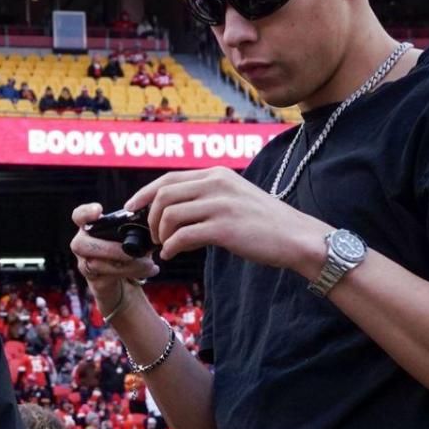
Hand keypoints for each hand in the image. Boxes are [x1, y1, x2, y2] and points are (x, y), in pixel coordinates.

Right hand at [70, 202, 157, 308]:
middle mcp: (83, 245)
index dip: (85, 213)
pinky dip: (130, 273)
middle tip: (133, 253)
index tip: (99, 211)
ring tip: (149, 264)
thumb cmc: (130, 254)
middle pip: (80, 244)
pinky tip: (149, 271)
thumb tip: (150, 222)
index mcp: (92, 229)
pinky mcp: (95, 282)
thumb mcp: (134, 238)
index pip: (79, 216)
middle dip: (110, 248)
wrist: (128, 284)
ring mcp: (85, 265)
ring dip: (126, 265)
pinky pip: (106, 278)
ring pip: (96, 264)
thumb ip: (137, 227)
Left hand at [123, 167, 333, 269]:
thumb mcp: (235, 197)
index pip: (169, 178)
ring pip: (170, 215)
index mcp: (217, 174)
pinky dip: (171, 248)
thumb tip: (172, 210)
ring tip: (165, 246)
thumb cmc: (265, 223)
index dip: (144, 194)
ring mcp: (221, 205)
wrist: (296, 237)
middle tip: (153, 236)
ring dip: (160, 234)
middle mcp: (217, 184)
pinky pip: (183, 236)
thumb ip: (207, 196)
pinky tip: (172, 255)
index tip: (132, 208)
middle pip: (164, 195)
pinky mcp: (224, 228)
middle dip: (151, 217)